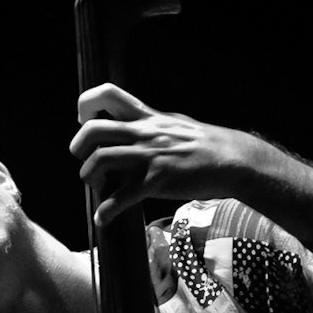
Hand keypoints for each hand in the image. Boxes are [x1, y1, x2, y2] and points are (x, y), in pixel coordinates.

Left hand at [70, 84, 256, 229]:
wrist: (233, 160)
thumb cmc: (204, 144)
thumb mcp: (174, 124)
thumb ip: (150, 125)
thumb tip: (132, 128)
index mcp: (146, 117)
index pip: (107, 93)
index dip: (87, 105)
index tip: (84, 121)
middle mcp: (144, 132)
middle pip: (94, 129)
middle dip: (79, 147)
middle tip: (84, 160)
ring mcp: (149, 156)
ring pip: (101, 159)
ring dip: (89, 177)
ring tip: (97, 188)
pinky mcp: (157, 180)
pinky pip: (122, 197)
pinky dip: (106, 211)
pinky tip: (102, 219)